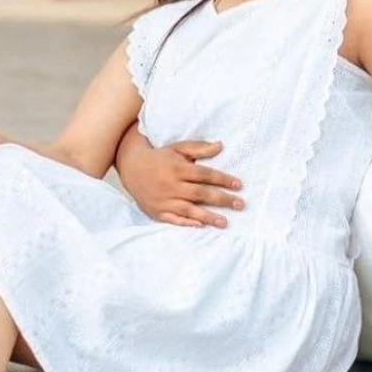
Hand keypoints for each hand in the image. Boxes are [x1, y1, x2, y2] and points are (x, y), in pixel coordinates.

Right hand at [118, 137, 243, 228]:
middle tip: (240, 204)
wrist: (132, 167)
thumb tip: (220, 145)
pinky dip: (186, 223)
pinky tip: (200, 226)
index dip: (223, 179)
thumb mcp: (178, 148)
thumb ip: (199, 148)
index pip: (205, 174)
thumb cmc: (160, 157)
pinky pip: (173, 220)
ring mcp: (164, 200)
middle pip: (200, 193)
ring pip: (189, 210)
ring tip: (225, 222)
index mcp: (178, 168)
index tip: (239, 185)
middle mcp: (171, 185)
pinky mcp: (157, 212)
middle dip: (221, 199)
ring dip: (208, 216)